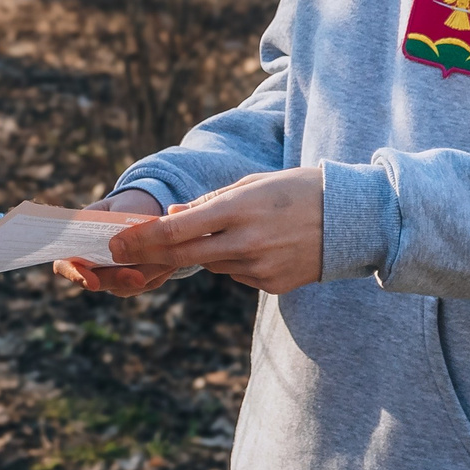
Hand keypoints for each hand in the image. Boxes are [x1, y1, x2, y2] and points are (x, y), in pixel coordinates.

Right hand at [54, 188, 169, 295]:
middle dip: (118, 280)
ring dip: (145, 275)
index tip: (91, 281)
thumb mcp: (116, 208)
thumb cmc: (125, 206)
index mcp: (77, 245)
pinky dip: (158, 274)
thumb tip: (112, 246)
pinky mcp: (134, 282)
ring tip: (164, 261)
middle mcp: (91, 266)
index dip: (75, 275)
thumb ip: (110, 224)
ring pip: (125, 287)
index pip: (65, 266)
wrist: (146, 208)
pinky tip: (169, 263)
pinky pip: (146, 284)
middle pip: (98, 283)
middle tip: (137, 278)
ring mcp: (112, 277)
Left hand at [107, 167, 324, 295]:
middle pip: (182, 255)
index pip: (177, 229)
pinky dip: (234, 261)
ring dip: (203, 251)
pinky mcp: (271, 286)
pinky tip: (259, 245)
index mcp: (240, 209)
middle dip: (147, 253)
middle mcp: (247, 242)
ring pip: (211, 264)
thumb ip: (210, 203)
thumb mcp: (253, 184)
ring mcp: (260, 268)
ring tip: (230, 230)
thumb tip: (171, 215)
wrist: (354, 219)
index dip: (141, 238)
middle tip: (120, 252)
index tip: (115, 241)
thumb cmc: (298, 190)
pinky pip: (236, 274)